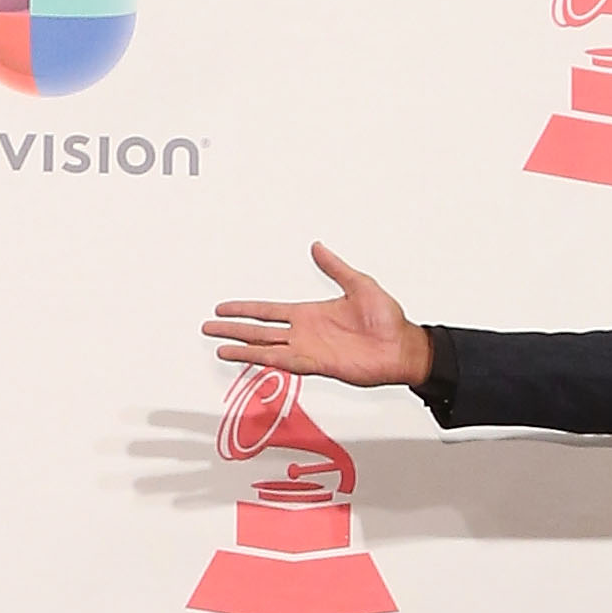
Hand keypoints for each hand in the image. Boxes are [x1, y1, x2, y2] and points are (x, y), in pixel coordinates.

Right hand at [205, 242, 431, 387]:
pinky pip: (284, 363)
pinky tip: (248, 359)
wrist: (402, 347)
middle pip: (259, 331)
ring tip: (219, 347)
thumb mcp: (359, 284)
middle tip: (209, 328)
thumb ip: (335, 267)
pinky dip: (264, 361)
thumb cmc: (388, 320)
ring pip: (266, 349)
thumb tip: (318, 247)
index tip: (225, 308)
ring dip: (242, 348)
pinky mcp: (317, 365)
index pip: (268, 311)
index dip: (246, 309)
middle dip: (233, 329)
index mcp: (310, 314)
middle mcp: (304, 333)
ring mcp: (308, 350)